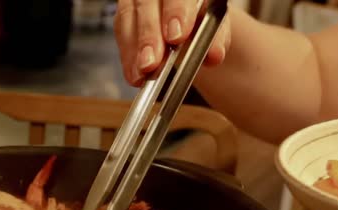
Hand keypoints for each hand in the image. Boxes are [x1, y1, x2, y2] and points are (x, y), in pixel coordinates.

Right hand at [114, 0, 231, 85]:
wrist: (192, 22)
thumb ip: (216, 37)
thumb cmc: (203, 19)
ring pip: (128, 17)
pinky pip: (121, 33)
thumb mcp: (216, 26)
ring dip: (135, 49)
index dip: (176, 11)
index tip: (177, 37)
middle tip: (152, 62)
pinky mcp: (125, 14)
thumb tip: (214, 55)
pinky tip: (135, 75)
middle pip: (146, 2)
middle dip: (149, 34)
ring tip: (143, 72)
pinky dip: (128, 57)